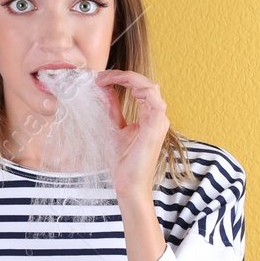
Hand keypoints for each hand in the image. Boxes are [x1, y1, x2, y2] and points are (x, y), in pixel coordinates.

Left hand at [95, 69, 168, 196]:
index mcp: (149, 115)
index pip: (139, 87)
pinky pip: (155, 101)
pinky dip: (141, 91)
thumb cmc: (123, 162)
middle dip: (123, 75)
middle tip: (100, 77)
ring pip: (151, 87)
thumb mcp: (114, 128)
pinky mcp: (156, 128)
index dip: (121, 78)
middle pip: (146, 83)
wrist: (128, 185)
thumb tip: (105, 89)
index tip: (100, 79)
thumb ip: (113, 109)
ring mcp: (159, 122)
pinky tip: (126, 91)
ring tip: (107, 80)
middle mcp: (157, 116)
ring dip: (129, 79)